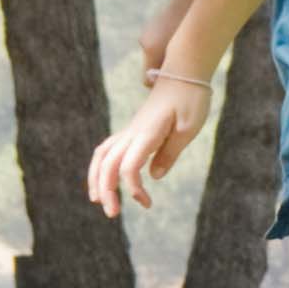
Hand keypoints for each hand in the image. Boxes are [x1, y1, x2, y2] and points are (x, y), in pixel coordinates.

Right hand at [91, 72, 210, 218]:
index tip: (146, 203)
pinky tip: (105, 179)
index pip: (128, 167)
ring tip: (99, 201)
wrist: (184, 73)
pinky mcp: (132, 130)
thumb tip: (153, 176)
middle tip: (112, 214)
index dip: (132, 188)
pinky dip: (102, 166)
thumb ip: (170, 153)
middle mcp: (132, 133)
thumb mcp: (189, 128)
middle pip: (107, 164)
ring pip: (102, 156)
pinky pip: (108, 149)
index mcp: (146, 134)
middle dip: (106, 190)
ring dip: (97, 179)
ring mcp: (130, 130)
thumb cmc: (191, 99)